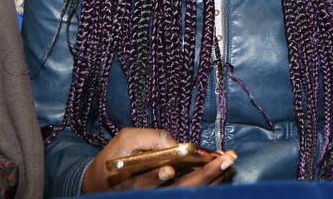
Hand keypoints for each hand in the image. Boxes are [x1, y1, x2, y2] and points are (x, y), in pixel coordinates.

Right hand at [81, 128, 235, 192]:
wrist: (105, 181)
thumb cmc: (116, 157)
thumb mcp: (124, 140)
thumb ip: (148, 138)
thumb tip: (175, 143)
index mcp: (133, 182)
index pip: (145, 184)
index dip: (156, 178)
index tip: (169, 169)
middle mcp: (151, 194)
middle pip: (179, 190)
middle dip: (203, 176)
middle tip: (225, 159)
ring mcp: (163, 195)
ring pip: (189, 192)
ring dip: (212, 177)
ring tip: (227, 159)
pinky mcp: (172, 193)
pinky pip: (192, 190)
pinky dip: (209, 178)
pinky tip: (220, 165)